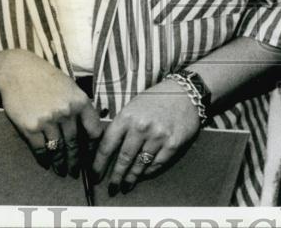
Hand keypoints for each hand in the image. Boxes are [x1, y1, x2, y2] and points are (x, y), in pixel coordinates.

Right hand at [0, 49, 102, 176]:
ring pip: (58, 149)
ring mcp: (48, 121)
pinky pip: (41, 149)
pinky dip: (44, 159)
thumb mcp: (70, 87)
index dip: (93, 146)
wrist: (18, 71)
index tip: (91, 155)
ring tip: (62, 170)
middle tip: (75, 171)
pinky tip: (46, 163)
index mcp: (80, 101)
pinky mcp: (31, 128)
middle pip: (75, 144)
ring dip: (60, 163)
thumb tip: (89, 128)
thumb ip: (80, 106)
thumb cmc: (46, 78)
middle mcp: (66, 112)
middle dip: (75, 160)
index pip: (94, 130)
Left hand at [92, 78, 201, 193]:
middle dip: (116, 176)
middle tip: (112, 188)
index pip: (107, 145)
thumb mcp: (133, 106)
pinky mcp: (172, 144)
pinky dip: (149, 172)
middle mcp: (141, 127)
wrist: (185, 93)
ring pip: (140, 164)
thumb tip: (108, 148)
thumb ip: (121, 125)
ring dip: (132, 177)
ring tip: (126, 185)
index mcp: (127, 117)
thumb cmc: (156, 99)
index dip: (99, 163)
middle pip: (123, 159)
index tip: (95, 175)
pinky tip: (144, 174)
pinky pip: (157, 164)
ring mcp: (158, 136)